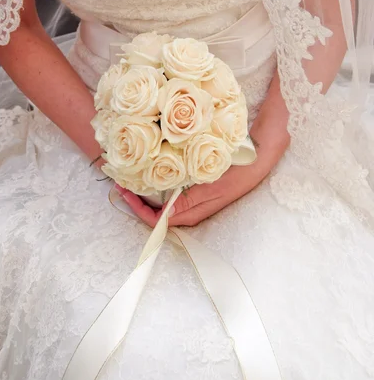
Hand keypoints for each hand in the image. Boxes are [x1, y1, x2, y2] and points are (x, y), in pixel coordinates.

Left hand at [114, 157, 272, 227]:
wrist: (258, 159)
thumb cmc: (236, 173)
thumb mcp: (210, 186)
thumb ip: (186, 201)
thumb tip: (162, 215)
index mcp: (192, 212)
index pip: (157, 220)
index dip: (137, 208)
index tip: (124, 191)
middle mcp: (190, 208)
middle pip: (156, 211)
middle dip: (137, 198)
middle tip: (121, 179)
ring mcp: (194, 198)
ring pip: (163, 200)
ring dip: (146, 188)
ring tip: (131, 173)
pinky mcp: (197, 186)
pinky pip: (172, 190)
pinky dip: (158, 181)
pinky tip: (151, 167)